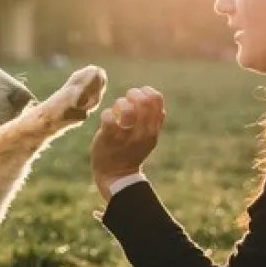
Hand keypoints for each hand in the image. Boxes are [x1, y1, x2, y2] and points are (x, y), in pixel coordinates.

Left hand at [90, 86, 164, 200]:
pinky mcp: (108, 138)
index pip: (156, 99)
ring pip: (126, 108)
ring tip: (117, 110)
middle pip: (143, 100)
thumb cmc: (131, 151)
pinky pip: (108, 117)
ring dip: (120, 103)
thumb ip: (154, 122)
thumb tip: (158, 103)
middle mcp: (142, 133)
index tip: (139, 96)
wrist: (116, 174)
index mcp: (153, 130)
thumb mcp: (148, 138)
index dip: (146, 91)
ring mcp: (125, 136)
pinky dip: (107, 113)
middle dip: (133, 94)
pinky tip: (107, 119)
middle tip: (126, 100)